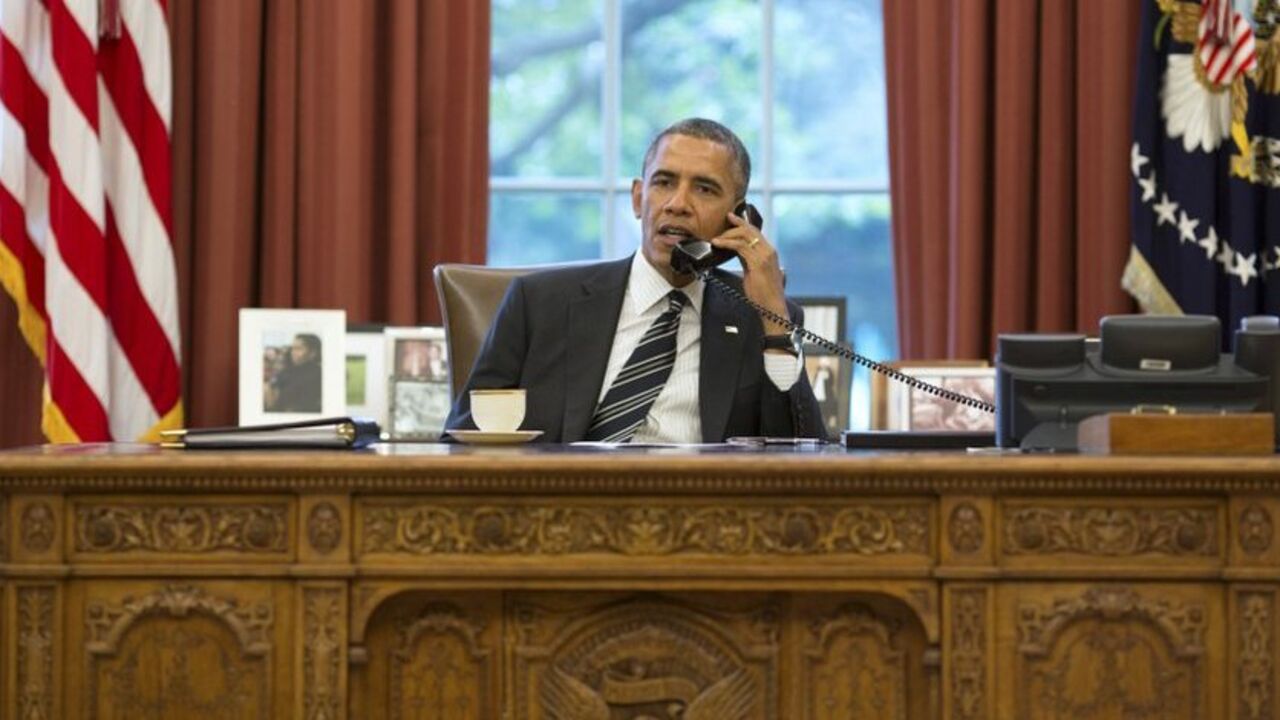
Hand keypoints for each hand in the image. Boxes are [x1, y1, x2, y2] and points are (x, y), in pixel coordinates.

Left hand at [711, 211, 790, 334]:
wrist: (772, 308)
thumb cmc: (763, 294)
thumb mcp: (754, 272)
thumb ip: (747, 260)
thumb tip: (736, 251)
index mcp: (769, 252)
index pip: (755, 232)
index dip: (743, 223)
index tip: (731, 217)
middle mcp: (769, 251)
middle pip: (750, 230)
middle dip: (734, 225)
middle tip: (720, 227)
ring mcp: (765, 256)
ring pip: (744, 236)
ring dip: (728, 235)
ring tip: (716, 239)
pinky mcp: (758, 263)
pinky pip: (740, 247)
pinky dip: (727, 243)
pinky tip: (718, 244)